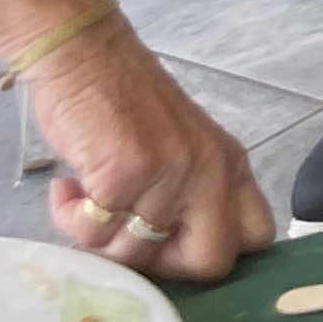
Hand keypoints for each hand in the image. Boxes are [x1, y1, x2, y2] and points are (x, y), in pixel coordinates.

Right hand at [33, 21, 273, 283]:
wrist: (83, 53)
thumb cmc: (123, 102)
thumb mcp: (180, 147)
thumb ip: (190, 196)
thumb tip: (174, 260)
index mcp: (230, 163)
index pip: (256, 236)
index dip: (213, 255)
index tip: (172, 249)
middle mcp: (211, 170)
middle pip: (210, 263)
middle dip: (162, 267)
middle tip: (126, 236)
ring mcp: (171, 173)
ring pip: (138, 256)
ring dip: (99, 239)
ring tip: (86, 199)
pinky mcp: (125, 174)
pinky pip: (94, 234)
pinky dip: (69, 219)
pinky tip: (66, 190)